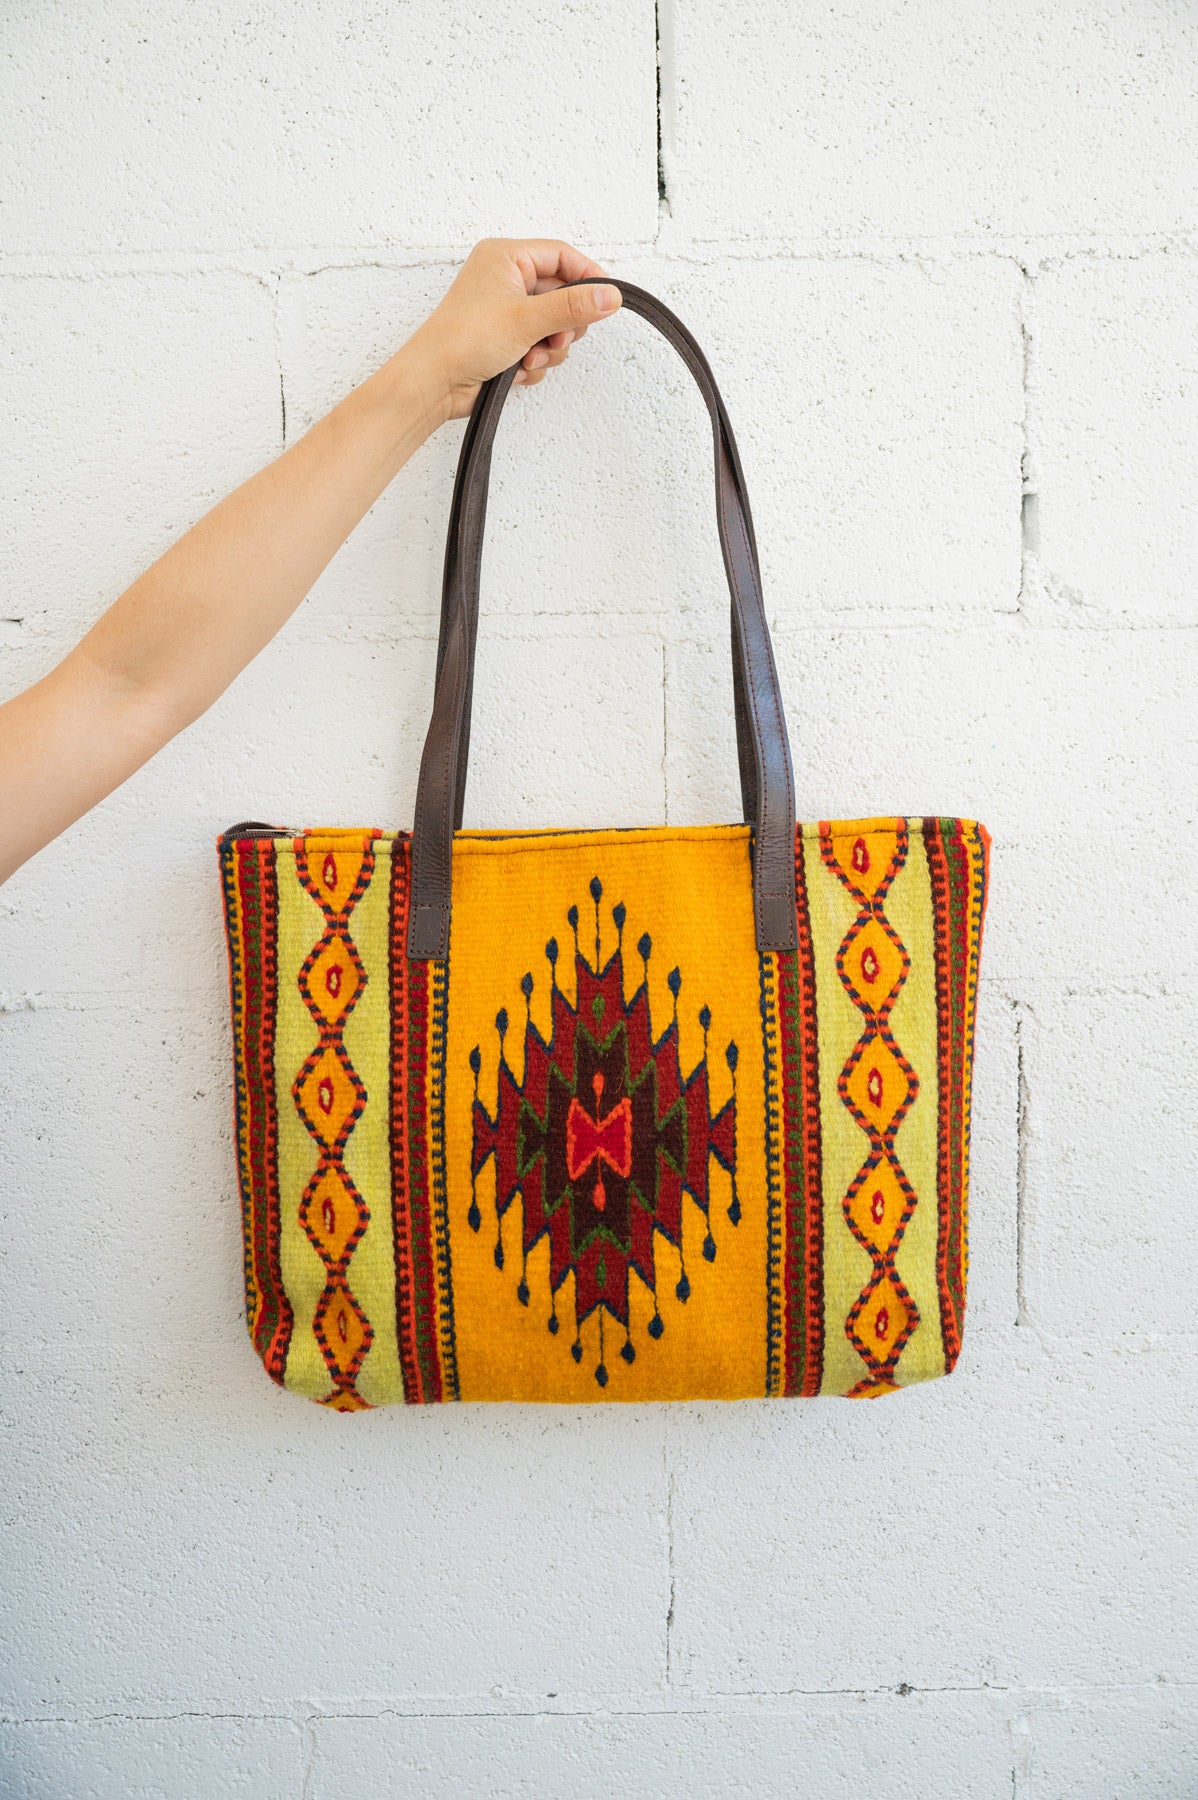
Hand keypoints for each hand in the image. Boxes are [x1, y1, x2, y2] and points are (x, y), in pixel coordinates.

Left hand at [406, 237, 622, 423]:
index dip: (587, 277)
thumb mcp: (527, 319)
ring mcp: (507, 311)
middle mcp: (506, 279)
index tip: (607, 300)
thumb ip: (573, 307)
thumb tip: (611, 296)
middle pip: (562, 295)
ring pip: (554, 326)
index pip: (561, 256)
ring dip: (549, 349)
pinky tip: (516, 370)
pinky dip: (535, 363)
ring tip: (529, 359)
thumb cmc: (464, 340)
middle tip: (555, 339)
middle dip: (563, 325)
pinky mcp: (507, 339)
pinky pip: (540, 348)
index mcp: (505, 257)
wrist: (434, 383)